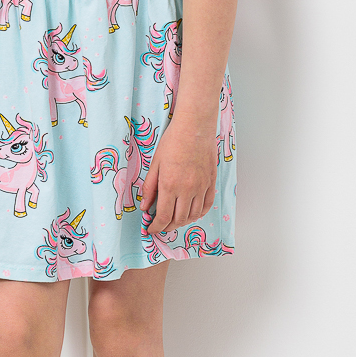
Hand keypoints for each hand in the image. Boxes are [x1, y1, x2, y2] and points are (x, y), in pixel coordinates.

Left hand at [139, 116, 217, 238]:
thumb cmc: (173, 141)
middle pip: (178, 219)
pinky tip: (191, 213)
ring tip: (174, 220)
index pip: (163, 217)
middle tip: (160, 226)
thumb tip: (145, 207)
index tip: (151, 229)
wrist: (195, 127)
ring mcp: (201, 187)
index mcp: (170, 185)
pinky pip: (207, 205)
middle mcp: (187, 190)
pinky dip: (199, 214)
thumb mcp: (155, 164)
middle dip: (167, 227)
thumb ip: (149, 187)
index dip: (156, 227)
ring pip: (193, 215)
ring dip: (182, 222)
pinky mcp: (211, 182)